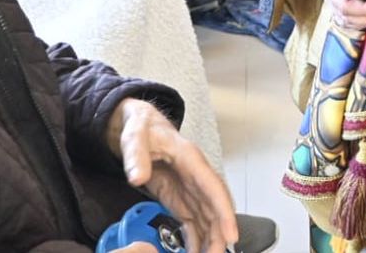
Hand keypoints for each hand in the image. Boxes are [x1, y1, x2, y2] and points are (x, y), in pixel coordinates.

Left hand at [108, 99, 237, 252]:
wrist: (139, 126)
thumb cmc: (142, 126)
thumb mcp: (134, 135)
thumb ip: (135, 154)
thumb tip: (137, 177)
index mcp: (190, 159)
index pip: (214, 188)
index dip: (224, 212)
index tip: (231, 234)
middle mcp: (196, 176)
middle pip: (214, 208)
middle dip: (219, 234)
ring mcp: (189, 189)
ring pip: (206, 218)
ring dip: (210, 240)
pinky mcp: (179, 198)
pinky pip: (192, 222)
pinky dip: (196, 239)